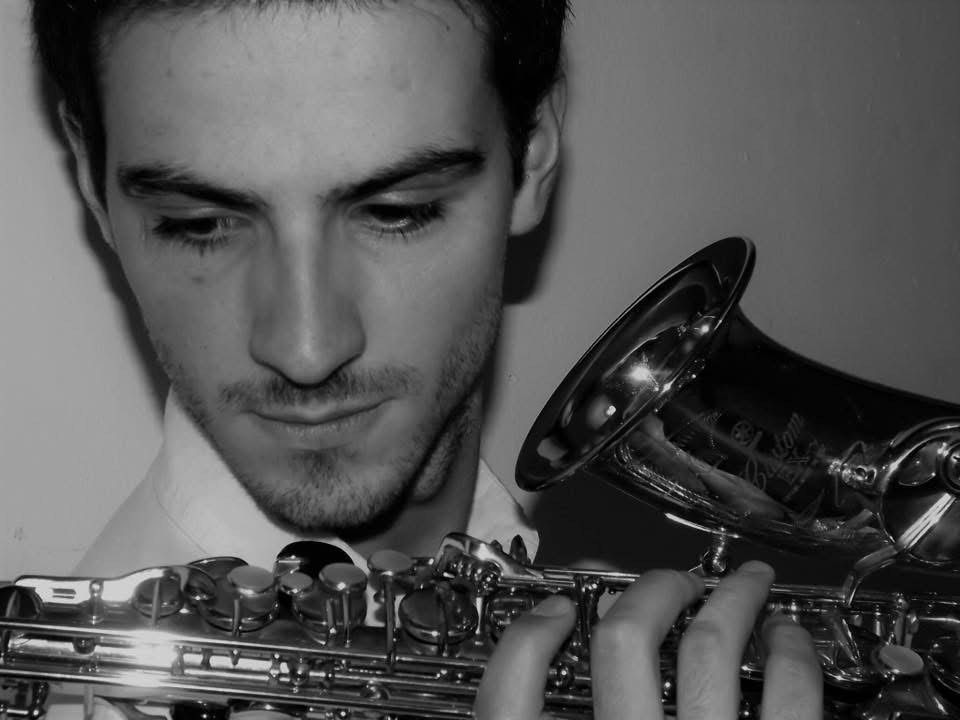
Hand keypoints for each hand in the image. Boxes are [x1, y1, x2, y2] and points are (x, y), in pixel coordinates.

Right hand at [475, 562, 821, 718]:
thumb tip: (557, 650)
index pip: (506, 704)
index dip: (521, 644)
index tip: (555, 612)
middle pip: (623, 642)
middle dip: (650, 591)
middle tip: (670, 582)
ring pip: (711, 647)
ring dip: (732, 596)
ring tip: (746, 579)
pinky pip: (790, 693)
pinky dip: (792, 652)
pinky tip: (789, 637)